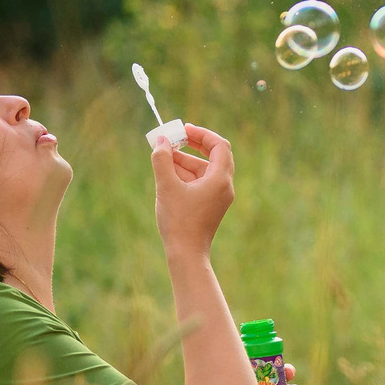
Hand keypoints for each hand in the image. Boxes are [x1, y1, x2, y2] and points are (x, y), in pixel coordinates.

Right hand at [151, 121, 234, 258]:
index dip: (202, 134)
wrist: (186, 254)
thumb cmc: (178, 221)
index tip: (184, 130)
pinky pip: (201, 183)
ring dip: (184, 162)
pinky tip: (167, 174)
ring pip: (204, 170)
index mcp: (220, 179)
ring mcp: (218, 197)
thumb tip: (161, 141)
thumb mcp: (166, 186)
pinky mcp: (210, 206)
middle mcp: (224, 186)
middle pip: (214, 156)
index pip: (219, 145)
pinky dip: (186, 175)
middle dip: (193, 146)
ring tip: (162, 157)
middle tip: (174, 139)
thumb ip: (162, 160)